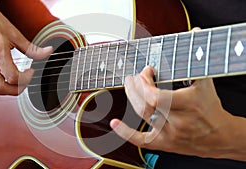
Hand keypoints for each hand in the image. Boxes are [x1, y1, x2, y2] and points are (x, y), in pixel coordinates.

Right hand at [0, 0, 51, 94]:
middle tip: (24, 82)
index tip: (31, 73)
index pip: (13, 76)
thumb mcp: (15, 34)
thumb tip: (47, 52)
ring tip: (13, 83)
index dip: (26, 79)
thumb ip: (31, 48)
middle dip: (16, 89)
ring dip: (5, 90)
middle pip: (0, 87)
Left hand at [110, 66, 234, 158]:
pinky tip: (114, 122)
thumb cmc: (210, 108)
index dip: (145, 81)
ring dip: (131, 97)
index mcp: (188, 105)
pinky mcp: (162, 143)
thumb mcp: (205, 83)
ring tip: (129, 84)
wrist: (219, 136)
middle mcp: (177, 121)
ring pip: (142, 115)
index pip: (156, 96)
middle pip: (146, 104)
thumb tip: (196, 32)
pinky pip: (140, 140)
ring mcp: (168, 134)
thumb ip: (196, 59)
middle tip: (133, 75)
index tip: (147, 70)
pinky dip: (125, 132)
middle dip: (135, 86)